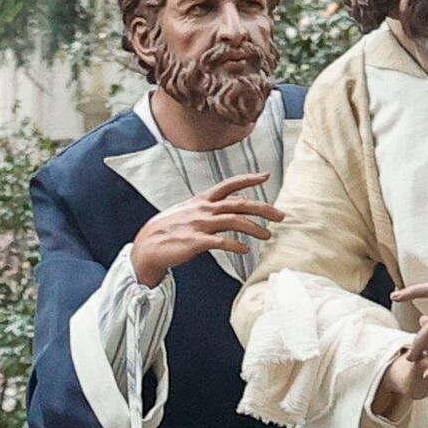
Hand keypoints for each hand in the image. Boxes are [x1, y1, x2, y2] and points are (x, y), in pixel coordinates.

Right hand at [124, 174, 279, 285]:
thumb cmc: (170, 230)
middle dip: (263, 208)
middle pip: (240, 204)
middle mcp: (203, 209)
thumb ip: (215, 207)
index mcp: (202, 200)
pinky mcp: (196, 242)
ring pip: (234, 221)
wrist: (147, 246)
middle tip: (281, 216)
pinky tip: (245, 250)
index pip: (229, 185)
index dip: (248, 179)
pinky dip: (235, 245)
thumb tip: (240, 202)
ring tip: (267, 236)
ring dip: (254, 228)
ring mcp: (200, 225)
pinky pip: (221, 242)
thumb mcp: (191, 212)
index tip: (266, 176)